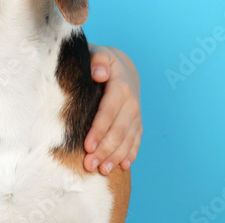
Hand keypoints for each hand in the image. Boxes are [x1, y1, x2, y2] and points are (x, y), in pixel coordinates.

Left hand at [83, 44, 141, 175]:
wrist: (122, 67)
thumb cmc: (102, 62)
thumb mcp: (99, 54)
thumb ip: (98, 60)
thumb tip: (99, 73)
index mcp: (120, 87)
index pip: (108, 112)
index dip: (98, 130)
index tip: (87, 146)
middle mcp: (132, 103)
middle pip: (118, 131)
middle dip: (104, 150)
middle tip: (89, 165)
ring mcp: (136, 115)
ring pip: (128, 139)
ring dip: (115, 156)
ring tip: (102, 170)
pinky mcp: (137, 123)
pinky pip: (136, 141)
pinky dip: (130, 154)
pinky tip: (123, 166)